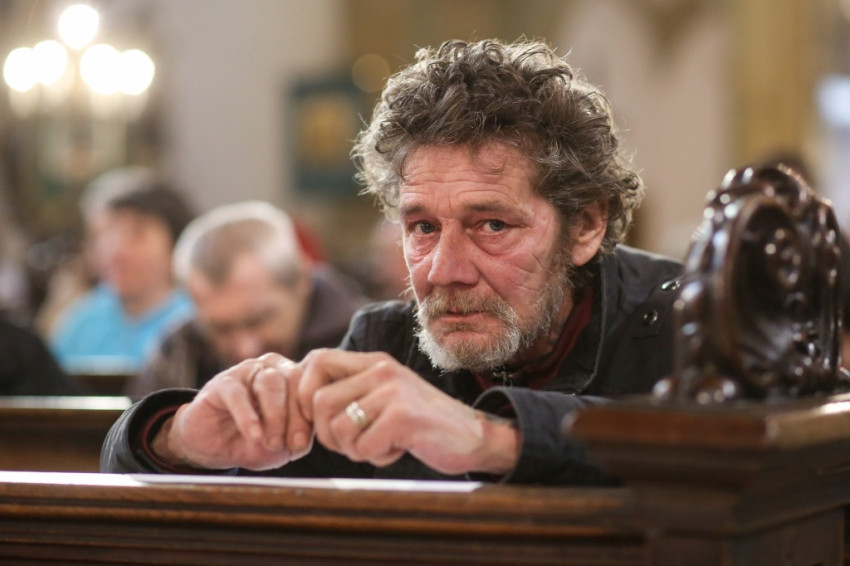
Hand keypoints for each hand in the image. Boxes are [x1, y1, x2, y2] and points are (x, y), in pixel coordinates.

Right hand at [152, 353, 312, 470]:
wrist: (214, 447)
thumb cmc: (255, 441)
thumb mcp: (284, 446)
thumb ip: (300, 439)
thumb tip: (303, 439)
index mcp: (294, 377)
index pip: (311, 384)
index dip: (311, 412)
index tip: (302, 442)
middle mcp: (274, 367)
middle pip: (294, 379)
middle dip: (295, 414)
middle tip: (290, 444)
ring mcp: (248, 370)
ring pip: (269, 382)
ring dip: (274, 416)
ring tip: (271, 442)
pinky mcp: (223, 382)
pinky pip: (238, 394)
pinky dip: (248, 416)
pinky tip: (253, 435)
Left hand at [296, 349, 519, 475]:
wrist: (474, 437)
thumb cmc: (422, 424)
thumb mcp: (386, 397)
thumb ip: (353, 392)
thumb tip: (302, 403)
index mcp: (374, 362)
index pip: (316, 361)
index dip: (303, 394)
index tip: (318, 422)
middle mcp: (382, 369)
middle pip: (318, 402)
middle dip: (328, 434)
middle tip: (355, 444)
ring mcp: (393, 391)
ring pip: (337, 428)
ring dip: (353, 449)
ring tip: (381, 445)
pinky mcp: (403, 416)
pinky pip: (363, 447)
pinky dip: (377, 458)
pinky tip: (399, 449)